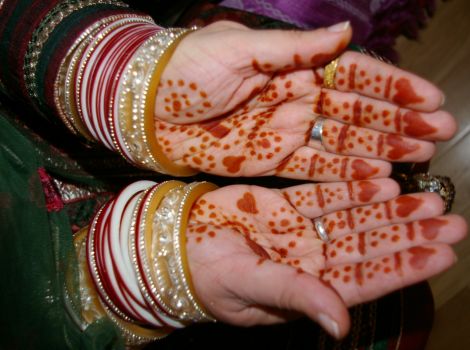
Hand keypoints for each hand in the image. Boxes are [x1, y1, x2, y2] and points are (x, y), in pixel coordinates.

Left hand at [154, 21, 455, 179]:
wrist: (145, 107)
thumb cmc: (185, 69)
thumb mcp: (238, 49)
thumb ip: (292, 49)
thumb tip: (345, 33)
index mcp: (291, 64)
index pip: (352, 75)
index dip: (391, 88)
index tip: (429, 100)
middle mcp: (296, 97)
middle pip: (356, 111)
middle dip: (397, 122)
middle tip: (437, 134)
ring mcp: (285, 131)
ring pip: (342, 141)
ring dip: (380, 149)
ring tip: (417, 156)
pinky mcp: (270, 160)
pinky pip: (315, 166)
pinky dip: (344, 172)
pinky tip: (376, 176)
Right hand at [185, 180, 466, 337]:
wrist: (174, 244)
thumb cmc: (205, 274)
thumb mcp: (249, 286)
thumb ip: (296, 295)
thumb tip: (342, 322)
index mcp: (305, 286)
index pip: (364, 277)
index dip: (403, 266)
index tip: (441, 252)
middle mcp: (309, 259)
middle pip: (368, 245)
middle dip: (408, 234)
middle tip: (450, 219)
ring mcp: (299, 230)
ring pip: (352, 218)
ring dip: (388, 209)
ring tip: (424, 197)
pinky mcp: (284, 206)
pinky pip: (324, 195)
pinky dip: (351, 188)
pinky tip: (380, 180)